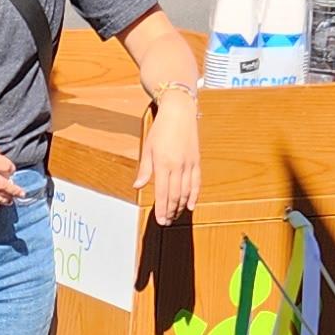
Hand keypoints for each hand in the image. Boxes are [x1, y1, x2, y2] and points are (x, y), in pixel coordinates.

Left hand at [135, 97, 201, 223]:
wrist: (179, 112)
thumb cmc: (161, 129)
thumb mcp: (148, 148)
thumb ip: (144, 169)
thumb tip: (138, 186)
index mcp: (163, 163)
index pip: (162, 193)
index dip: (162, 209)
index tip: (160, 220)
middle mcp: (177, 165)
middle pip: (175, 195)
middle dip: (171, 211)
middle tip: (167, 221)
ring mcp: (189, 164)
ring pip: (186, 191)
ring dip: (181, 206)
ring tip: (175, 216)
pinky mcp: (197, 161)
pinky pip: (196, 182)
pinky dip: (194, 195)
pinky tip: (191, 205)